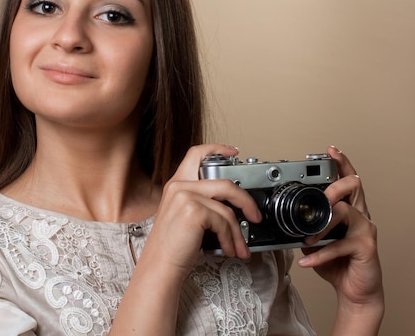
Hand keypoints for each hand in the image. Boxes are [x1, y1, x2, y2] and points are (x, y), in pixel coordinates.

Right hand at [144, 143, 261, 276]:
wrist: (160, 266)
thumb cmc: (172, 247)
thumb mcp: (184, 216)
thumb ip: (202, 202)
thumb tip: (231, 205)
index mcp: (176, 184)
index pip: (196, 153)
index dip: (217, 148)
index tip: (233, 152)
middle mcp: (179, 186)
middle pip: (225, 182)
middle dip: (245, 201)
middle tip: (254, 215)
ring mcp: (185, 196)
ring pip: (227, 207)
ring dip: (237, 231)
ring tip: (239, 246)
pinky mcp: (193, 210)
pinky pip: (224, 221)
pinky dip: (230, 238)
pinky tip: (228, 249)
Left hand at [298, 146, 383, 332]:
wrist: (356, 290)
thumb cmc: (339, 263)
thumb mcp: (318, 240)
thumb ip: (309, 225)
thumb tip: (286, 219)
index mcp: (350, 210)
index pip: (348, 180)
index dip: (342, 163)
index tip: (331, 150)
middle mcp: (361, 215)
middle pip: (354, 186)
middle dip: (332, 187)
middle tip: (318, 199)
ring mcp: (365, 230)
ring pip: (345, 212)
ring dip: (321, 225)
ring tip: (307, 239)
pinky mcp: (366, 247)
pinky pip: (340, 244)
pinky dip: (320, 253)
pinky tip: (307, 261)